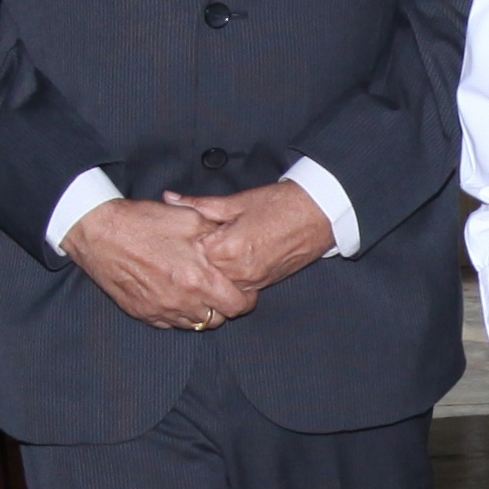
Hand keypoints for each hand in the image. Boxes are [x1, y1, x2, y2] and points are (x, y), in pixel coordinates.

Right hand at [62, 197, 255, 331]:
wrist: (97, 232)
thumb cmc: (143, 222)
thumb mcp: (189, 219)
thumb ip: (217, 234)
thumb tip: (234, 241)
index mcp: (197, 279)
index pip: (237, 306)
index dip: (245, 299)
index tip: (243, 289)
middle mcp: (180, 301)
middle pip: (217, 320)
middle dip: (224, 306)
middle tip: (220, 288)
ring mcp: (159, 310)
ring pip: (193, 324)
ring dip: (200, 311)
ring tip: (197, 290)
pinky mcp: (141, 313)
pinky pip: (168, 323)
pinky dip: (177, 313)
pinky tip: (174, 293)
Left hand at [168, 180, 333, 293]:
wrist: (319, 215)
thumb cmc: (279, 204)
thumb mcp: (236, 202)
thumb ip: (199, 205)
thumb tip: (169, 198)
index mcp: (226, 249)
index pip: (189, 255)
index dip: (184, 244)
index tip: (183, 234)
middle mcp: (237, 272)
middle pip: (201, 275)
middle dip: (195, 262)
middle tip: (192, 247)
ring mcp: (251, 282)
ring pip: (218, 287)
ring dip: (212, 274)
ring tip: (212, 255)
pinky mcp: (263, 285)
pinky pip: (236, 289)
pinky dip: (229, 279)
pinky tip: (229, 264)